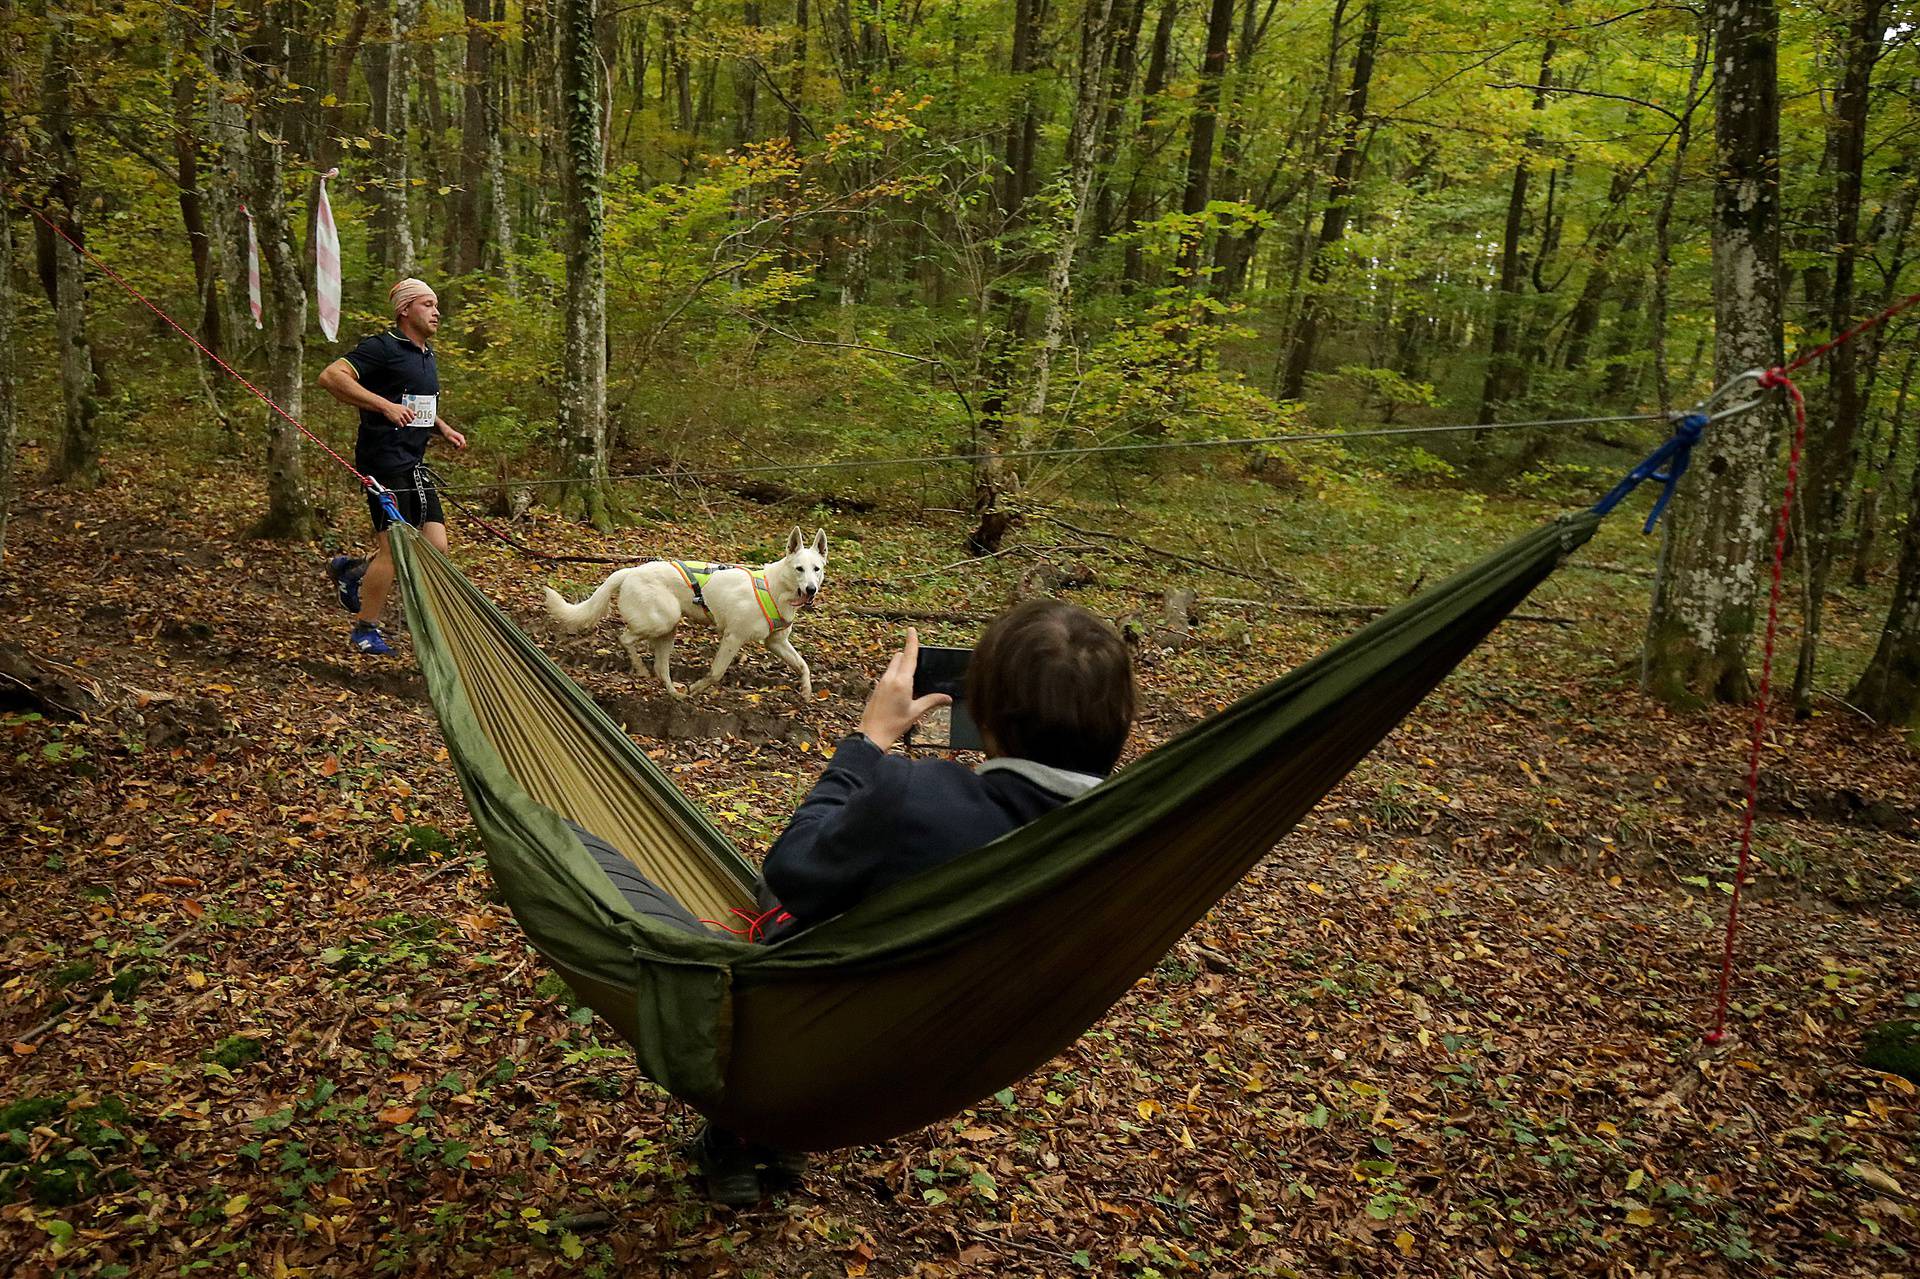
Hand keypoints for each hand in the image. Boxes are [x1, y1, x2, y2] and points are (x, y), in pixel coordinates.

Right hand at [382, 400, 414, 427]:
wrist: (387, 407)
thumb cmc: (395, 407)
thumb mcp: (403, 407)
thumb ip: (409, 410)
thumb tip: (416, 414)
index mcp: (407, 409)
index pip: (413, 416)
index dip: (412, 418)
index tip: (410, 419)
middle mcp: (404, 413)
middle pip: (410, 421)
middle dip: (408, 421)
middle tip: (404, 420)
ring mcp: (401, 417)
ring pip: (406, 424)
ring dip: (403, 423)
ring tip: (400, 420)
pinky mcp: (397, 420)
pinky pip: (402, 425)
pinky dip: (400, 425)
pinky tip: (398, 422)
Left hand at [438, 420, 467, 449]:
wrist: (446, 430)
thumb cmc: (447, 435)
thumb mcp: (450, 439)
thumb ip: (455, 442)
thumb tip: (459, 445)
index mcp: (460, 437)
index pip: (463, 443)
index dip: (461, 447)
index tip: (456, 449)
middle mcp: (462, 437)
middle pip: (464, 445)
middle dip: (460, 448)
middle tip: (455, 449)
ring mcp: (461, 438)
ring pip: (462, 445)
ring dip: (459, 447)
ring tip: (453, 447)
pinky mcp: (459, 439)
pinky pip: (460, 444)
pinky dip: (457, 446)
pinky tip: (453, 446)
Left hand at [857, 628, 950, 753]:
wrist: (871, 735)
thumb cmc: (894, 724)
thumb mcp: (916, 712)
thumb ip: (932, 701)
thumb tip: (947, 698)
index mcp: (901, 682)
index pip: (909, 656)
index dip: (911, 641)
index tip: (911, 629)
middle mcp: (890, 678)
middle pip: (899, 658)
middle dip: (908, 655)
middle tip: (919, 661)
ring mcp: (881, 683)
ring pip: (892, 666)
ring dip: (901, 666)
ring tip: (911, 679)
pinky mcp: (877, 689)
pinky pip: (888, 675)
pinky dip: (895, 675)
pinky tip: (901, 689)